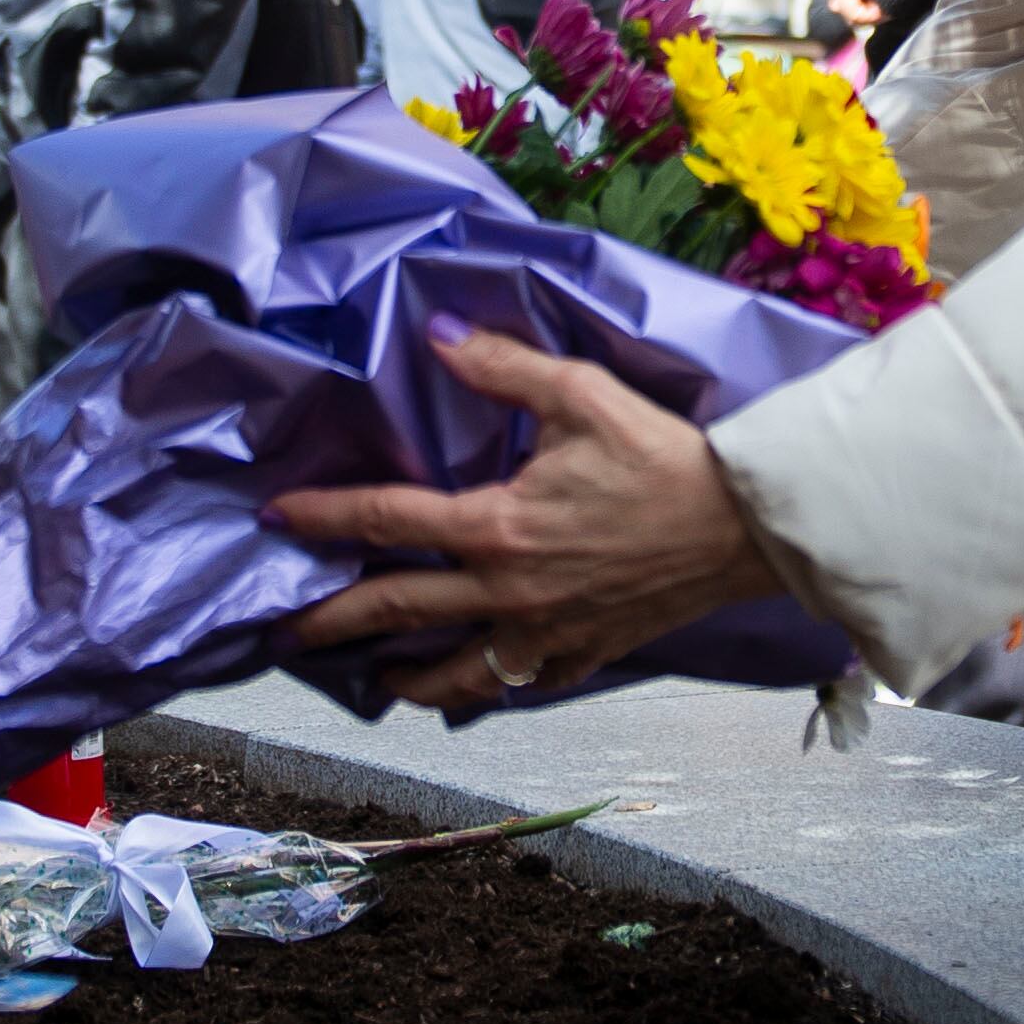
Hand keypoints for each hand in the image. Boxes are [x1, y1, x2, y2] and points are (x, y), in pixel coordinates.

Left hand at [274, 327, 782, 708]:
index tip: (279, 519)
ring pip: (459, 673)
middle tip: (288, 632)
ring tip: (378, 680)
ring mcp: (547, 632)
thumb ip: (502, 366)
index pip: (384, 520)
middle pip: (398, 611)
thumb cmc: (664, 456)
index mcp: (497, 527)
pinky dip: (495, 688)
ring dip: (409, 680)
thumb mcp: (580, 393)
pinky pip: (527, 683)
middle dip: (333, 623)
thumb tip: (441, 336)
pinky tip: (482, 683)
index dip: (323, 517)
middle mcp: (510, 591)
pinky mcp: (588, 651)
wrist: (744, 524)